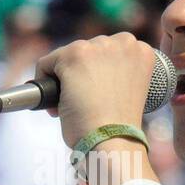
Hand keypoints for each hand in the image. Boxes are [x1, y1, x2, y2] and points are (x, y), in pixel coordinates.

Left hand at [33, 32, 156, 149]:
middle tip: (83, 104)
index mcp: (141, 51)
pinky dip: (43, 83)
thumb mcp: (125, 92)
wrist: (114, 141)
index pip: (108, 53)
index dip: (98, 75)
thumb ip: (113, 75)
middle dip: (80, 76)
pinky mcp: (74, 55)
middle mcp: (124, 42)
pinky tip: (56, 104)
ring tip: (71, 106)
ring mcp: (98, 47)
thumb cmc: (119, 128)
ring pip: (66, 57)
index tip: (97, 96)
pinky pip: (46, 64)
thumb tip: (82, 75)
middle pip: (87, 51)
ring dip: (64, 80)